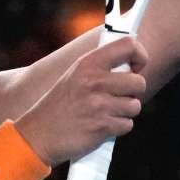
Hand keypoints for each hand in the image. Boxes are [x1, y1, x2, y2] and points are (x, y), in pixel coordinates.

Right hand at [15, 37, 147, 165]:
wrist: (39, 134)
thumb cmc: (60, 104)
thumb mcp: (74, 75)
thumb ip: (100, 66)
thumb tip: (132, 62)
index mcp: (88, 63)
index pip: (128, 45)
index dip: (140, 56)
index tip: (136, 67)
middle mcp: (95, 81)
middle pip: (139, 81)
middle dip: (133, 92)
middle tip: (118, 97)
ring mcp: (99, 104)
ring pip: (135, 106)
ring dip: (125, 112)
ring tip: (106, 112)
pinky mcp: (102, 126)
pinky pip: (127, 125)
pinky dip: (118, 128)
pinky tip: (102, 126)